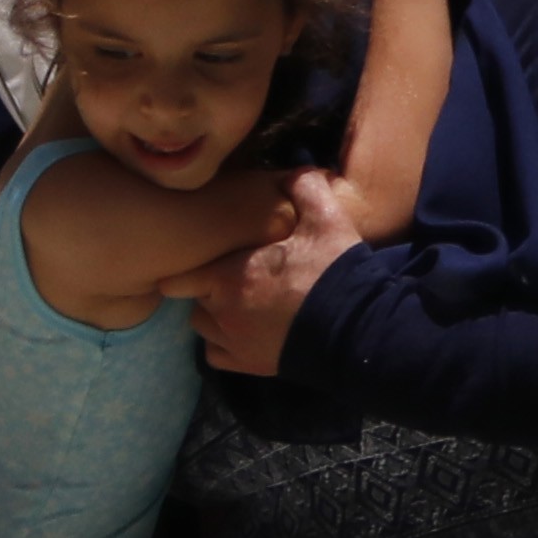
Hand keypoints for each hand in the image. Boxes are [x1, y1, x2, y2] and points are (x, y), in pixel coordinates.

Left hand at [168, 168, 366, 376]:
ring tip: (240, 304)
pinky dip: (224, 343)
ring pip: (203, 326)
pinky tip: (244, 331)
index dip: (187, 267)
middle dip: (208, 287)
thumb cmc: (335, 273)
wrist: (360, 329)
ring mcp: (234, 342)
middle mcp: (222, 312)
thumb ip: (304, 189)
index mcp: (228, 276)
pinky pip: (216, 354)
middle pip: (193, 299)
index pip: (177, 277)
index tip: (205, 259)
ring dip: (214, 314)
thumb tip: (294, 171)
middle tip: (236, 276)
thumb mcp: (326, 220)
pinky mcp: (249, 365)